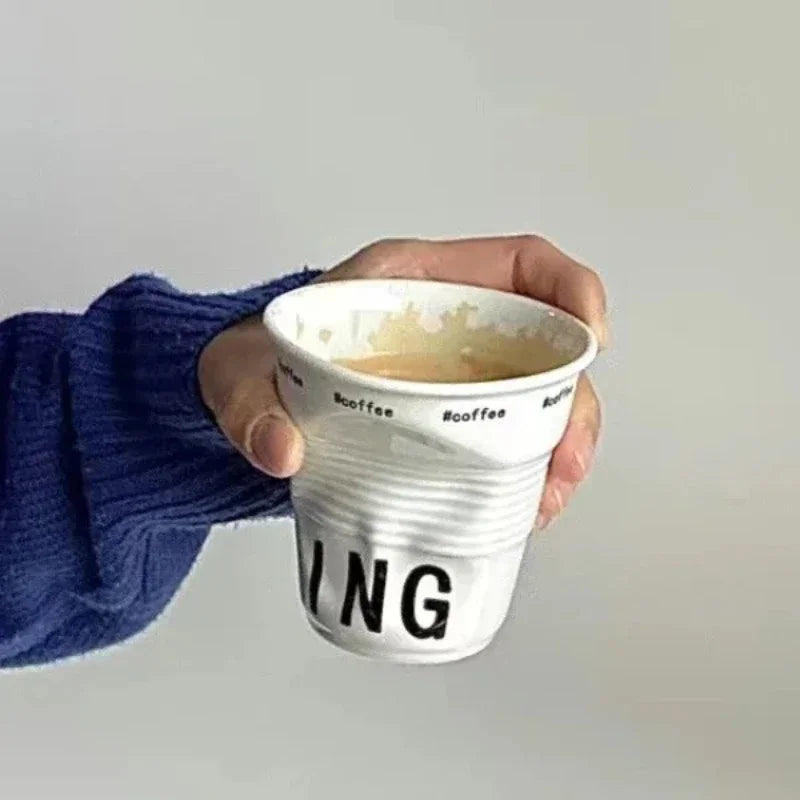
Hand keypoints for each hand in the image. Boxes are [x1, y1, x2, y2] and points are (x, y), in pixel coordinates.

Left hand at [199, 236, 607, 528]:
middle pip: (548, 346)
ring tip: (542, 501)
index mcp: (417, 284)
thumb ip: (248, 402)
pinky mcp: (452, 421)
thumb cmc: (259, 361)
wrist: (253, 399)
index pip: (521, 264)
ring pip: (539, 399)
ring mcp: (458, 376)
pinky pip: (510, 437)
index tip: (592, 339)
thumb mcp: (240, 370)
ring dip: (559, 447)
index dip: (572, 290)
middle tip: (563, 463)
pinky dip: (526, 473)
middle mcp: (453, 327)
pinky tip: (518, 508)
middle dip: (574, 403)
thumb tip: (281, 448)